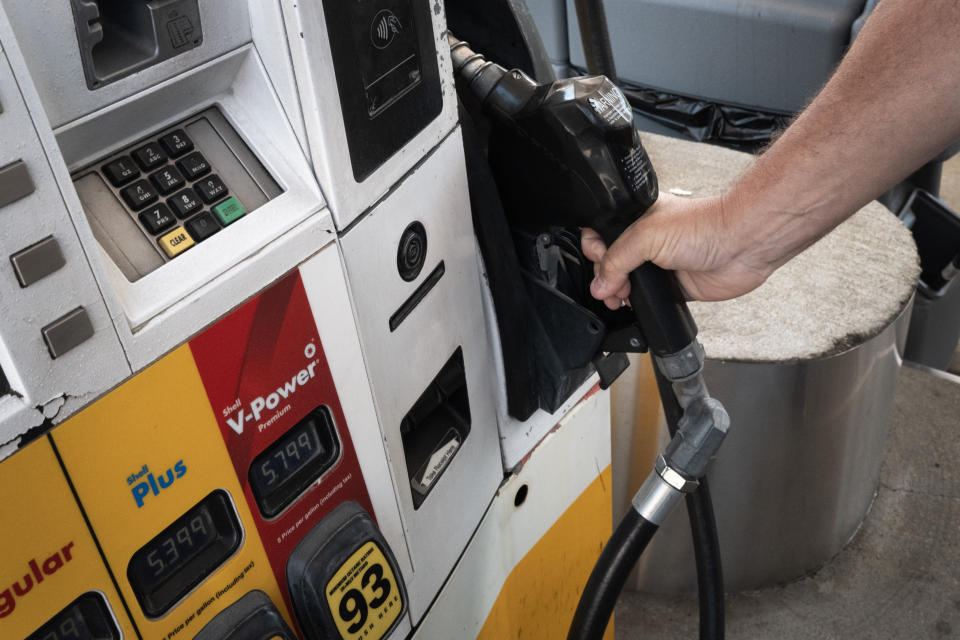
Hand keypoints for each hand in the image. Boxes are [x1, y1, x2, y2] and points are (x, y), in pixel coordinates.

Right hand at [582, 193, 773, 305]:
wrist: (740, 246)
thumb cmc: (703, 226)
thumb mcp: (646, 235)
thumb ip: (617, 258)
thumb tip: (600, 283)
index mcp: (637, 219)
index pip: (602, 234)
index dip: (595, 250)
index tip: (600, 263)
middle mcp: (647, 241)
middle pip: (611, 262)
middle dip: (604, 276)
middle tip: (611, 286)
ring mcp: (660, 264)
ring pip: (627, 282)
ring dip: (617, 293)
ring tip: (618, 298)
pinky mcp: (673, 286)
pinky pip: (648, 299)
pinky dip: (638, 305)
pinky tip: (633, 305)